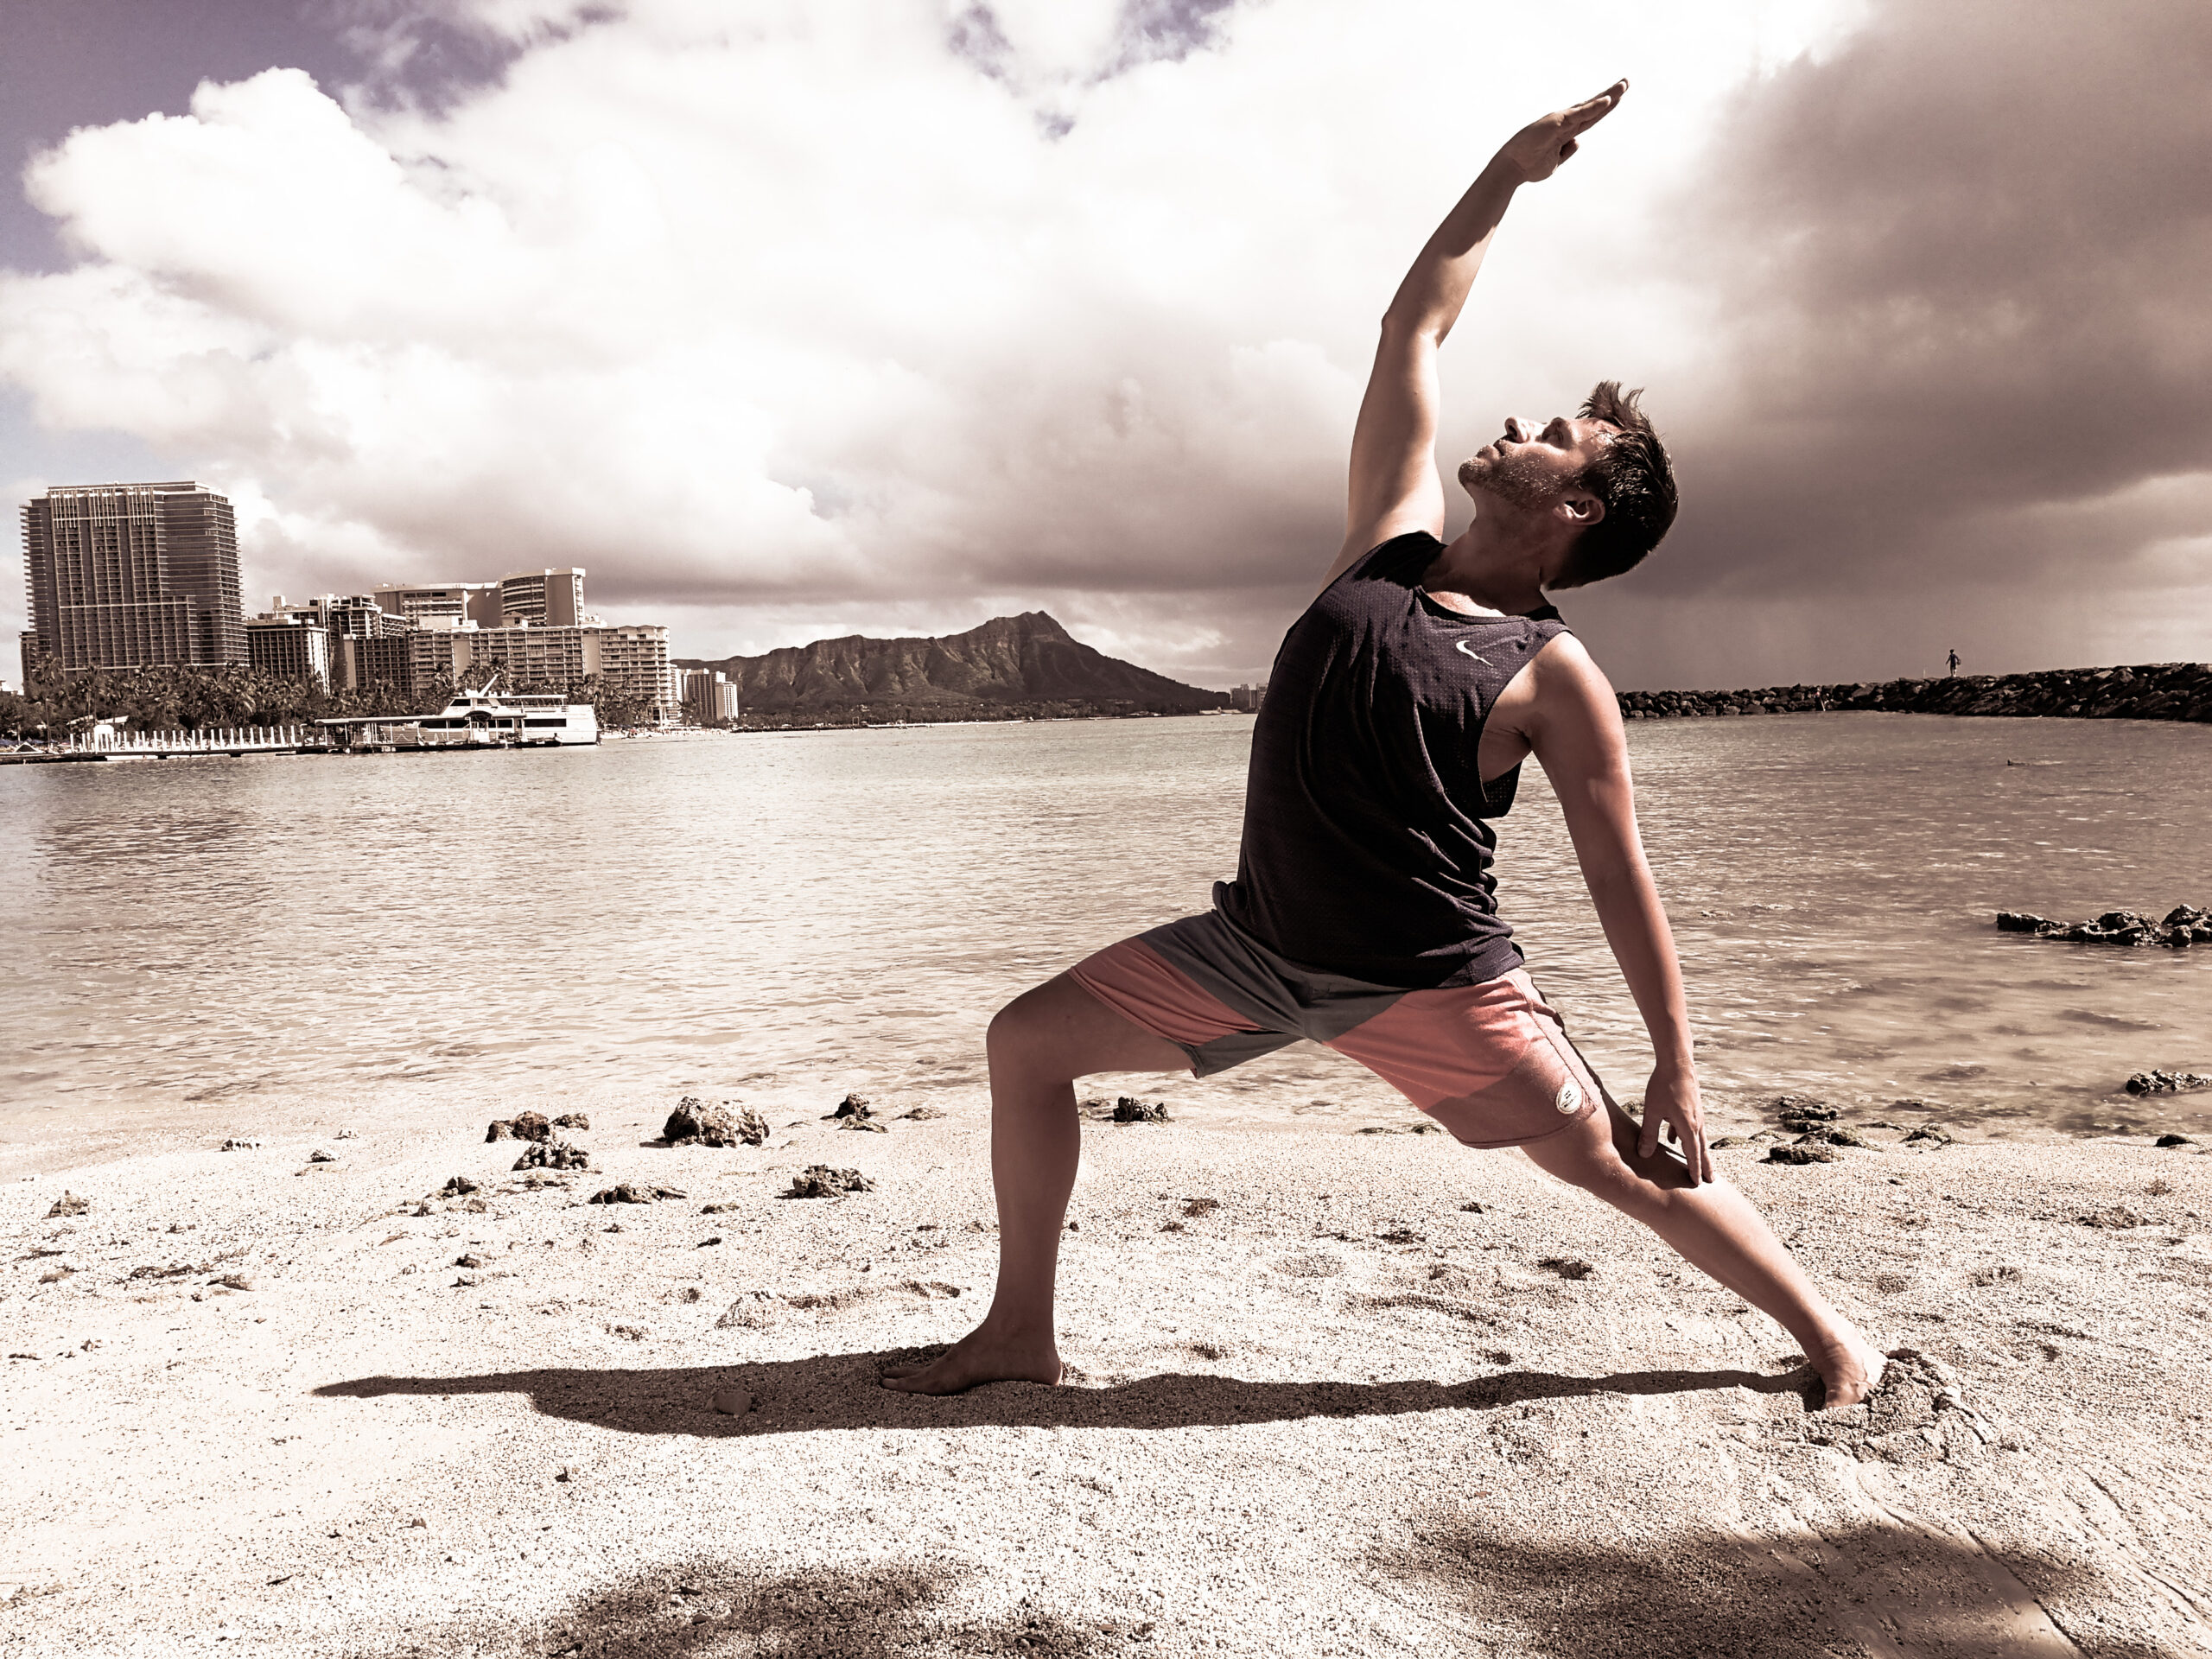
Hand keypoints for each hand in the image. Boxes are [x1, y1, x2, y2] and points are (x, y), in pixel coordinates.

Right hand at [1497, 80, 1627, 183]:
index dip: (1604, 108)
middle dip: (1611, 95)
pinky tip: (1608, 101)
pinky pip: (1580, 114)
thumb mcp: (1555, 162)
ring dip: (1608, 96)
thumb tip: (1578, 142)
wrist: (1513, 167)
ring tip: (1624, 85)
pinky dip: (1594, 107)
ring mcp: (1562, 120)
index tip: (1617, 99)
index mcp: (1566, 132)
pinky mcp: (1557, 122)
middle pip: (1593, 107)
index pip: (1590, 118)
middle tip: (1626, 82)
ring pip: (1590, 106)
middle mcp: (1565, 122)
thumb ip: (1567, 151)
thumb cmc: (1530, 165)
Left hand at [1639, 1062, 1710, 1184]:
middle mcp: (1696, 1122)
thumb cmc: (1664, 1086)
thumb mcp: (1652, 1111)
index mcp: (1688, 1127)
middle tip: (1711, 1180)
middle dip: (1706, 1165)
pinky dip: (1685, 1136)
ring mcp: (1696, 1114)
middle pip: (1702, 1149)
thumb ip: (1648, 1134)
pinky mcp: (1691, 1106)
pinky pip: (1690, 1126)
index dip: (1695, 1169)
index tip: (1698, 1183)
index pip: (1693, 1154)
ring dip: (1698, 1152)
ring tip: (1698, 1163)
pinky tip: (1673, 1138)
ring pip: (1698, 1138)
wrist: (1677, 1063)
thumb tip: (1644, 1154)